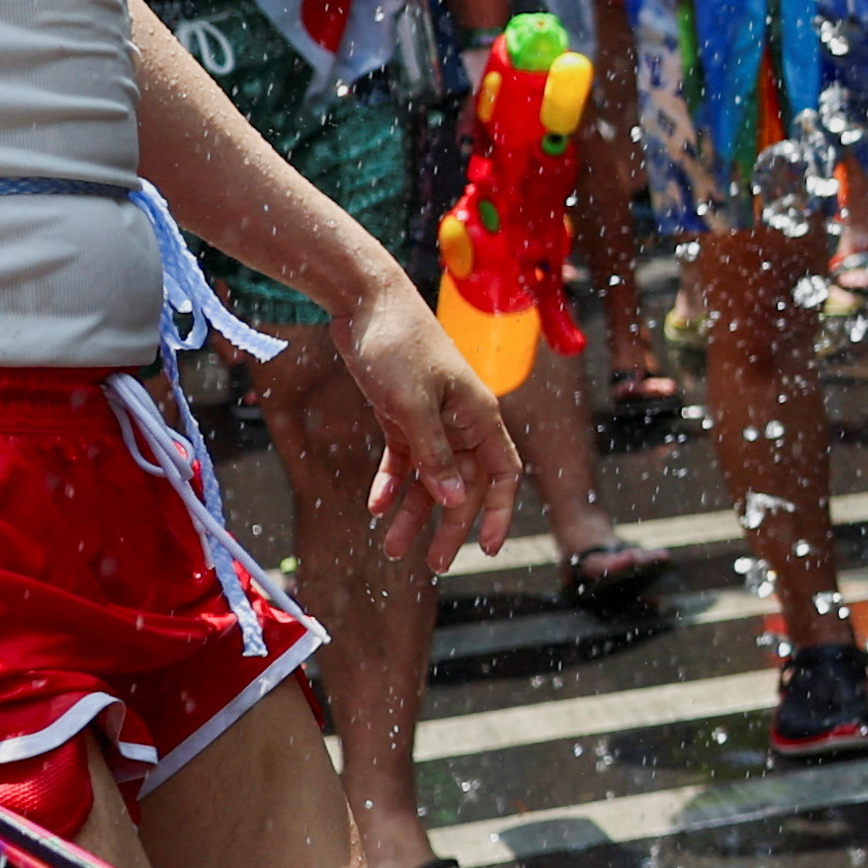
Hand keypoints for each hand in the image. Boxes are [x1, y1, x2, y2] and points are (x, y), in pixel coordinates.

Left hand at [326, 281, 522, 569]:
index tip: (486, 548)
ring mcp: (431, 418)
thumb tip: (456, 501)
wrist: (365, 302)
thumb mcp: (412, 405)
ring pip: (430, 477)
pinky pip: (402, 460)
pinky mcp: (401, 413)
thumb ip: (434, 454)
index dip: (499, 512)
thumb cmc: (397, 345)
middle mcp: (461, 421)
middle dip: (448, 526)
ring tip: (391, 548)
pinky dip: (391, 483)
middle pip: (463, 484)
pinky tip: (374, 506)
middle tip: (433, 565)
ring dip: (413, 513)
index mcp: (478, 416)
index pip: (503, 474)